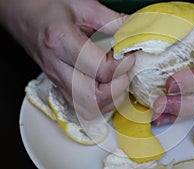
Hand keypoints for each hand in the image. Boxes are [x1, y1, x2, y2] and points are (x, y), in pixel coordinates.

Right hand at [0, 0, 134, 119]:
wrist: (25, 14)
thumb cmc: (49, 8)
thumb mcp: (84, 5)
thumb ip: (113, 21)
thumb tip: (133, 35)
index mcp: (62, 42)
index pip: (100, 70)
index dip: (122, 65)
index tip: (128, 54)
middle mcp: (57, 67)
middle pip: (93, 99)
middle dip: (117, 89)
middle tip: (124, 71)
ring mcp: (57, 80)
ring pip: (88, 110)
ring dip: (110, 100)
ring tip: (118, 81)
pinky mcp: (60, 86)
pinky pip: (83, 109)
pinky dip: (101, 104)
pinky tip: (108, 88)